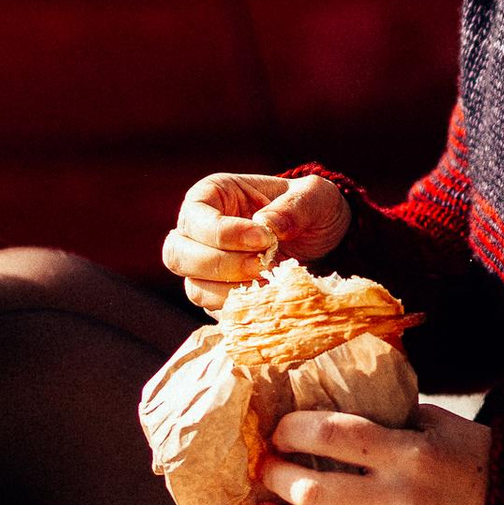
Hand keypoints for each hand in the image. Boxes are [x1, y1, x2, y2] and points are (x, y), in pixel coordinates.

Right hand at [160, 169, 351, 312]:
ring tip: (268, 281)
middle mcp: (198, 231)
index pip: (196, 217)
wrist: (326, 242)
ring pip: (193, 287)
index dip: (223, 232)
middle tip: (262, 265)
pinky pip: (213, 309)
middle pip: (177, 254)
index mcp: (212, 195)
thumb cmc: (313, 210)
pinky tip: (266, 297)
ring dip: (229, 290)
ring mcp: (204, 266)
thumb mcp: (316, 197)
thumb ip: (294, 207)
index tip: (263, 239)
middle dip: (220, 264)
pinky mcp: (218, 295)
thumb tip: (266, 225)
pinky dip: (238, 307)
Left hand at [257, 402, 493, 504]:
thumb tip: (333, 406)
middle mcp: (400, 501)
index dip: (293, 430)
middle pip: (312, 492)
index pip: (330, 435)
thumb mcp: (437, 424)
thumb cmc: (476, 460)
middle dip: (276, 477)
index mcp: (408, 454)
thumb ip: (388, 417)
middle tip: (267, 468)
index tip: (279, 431)